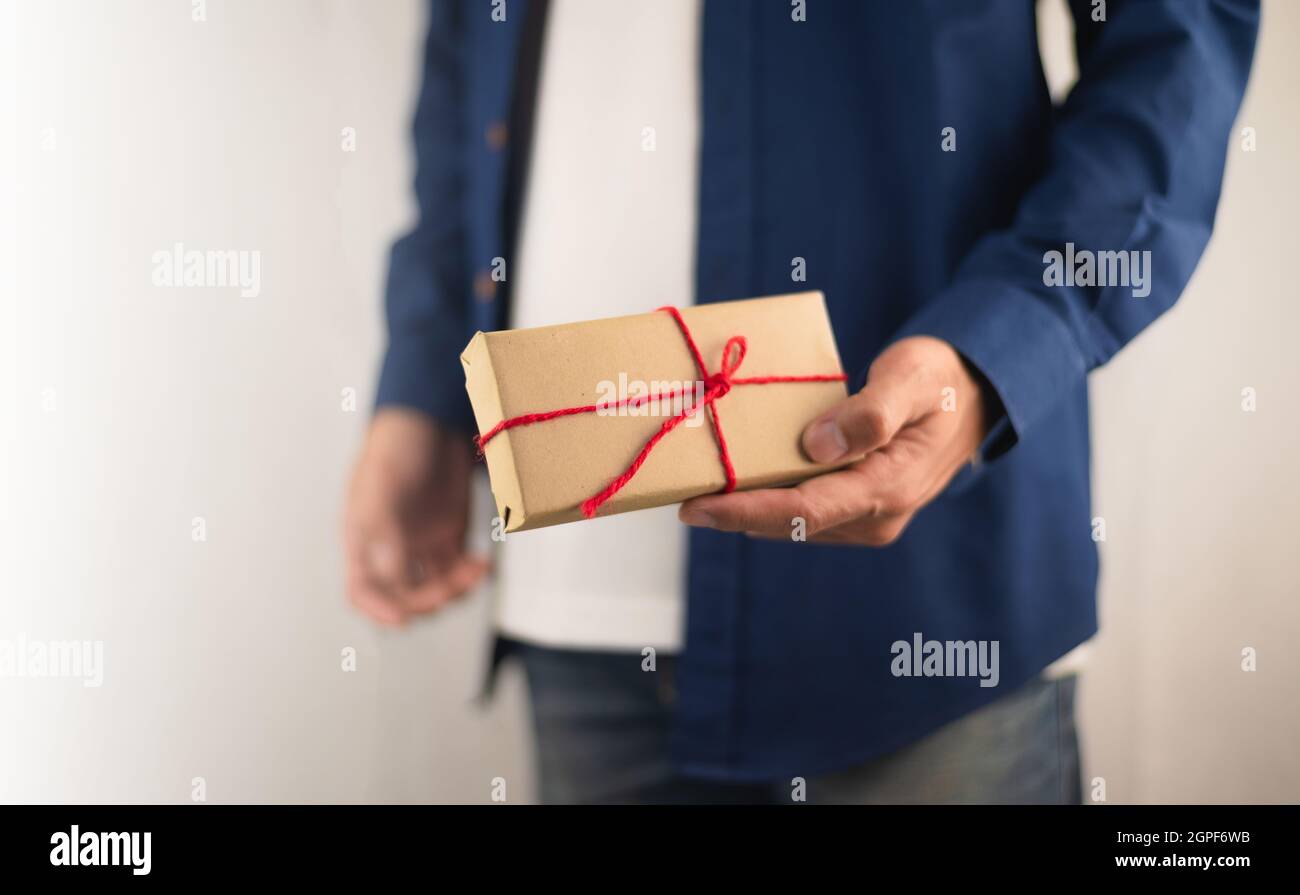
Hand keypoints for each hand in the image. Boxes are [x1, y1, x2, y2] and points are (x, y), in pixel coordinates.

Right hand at [343, 408, 487, 624]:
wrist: (431, 418)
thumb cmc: (396, 446)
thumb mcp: (382, 487)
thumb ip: (385, 532)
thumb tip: (393, 576)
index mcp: (364, 539)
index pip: (362, 589)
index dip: (378, 610)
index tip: (402, 620)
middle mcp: (391, 547)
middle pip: (404, 595)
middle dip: (428, 599)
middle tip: (451, 585)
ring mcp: (421, 542)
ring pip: (435, 586)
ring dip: (455, 589)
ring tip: (476, 570)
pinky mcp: (449, 534)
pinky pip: (459, 568)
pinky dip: (472, 574)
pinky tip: (484, 565)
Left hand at [678, 337, 992, 544]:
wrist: (970, 399)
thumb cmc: (938, 382)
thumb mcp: (911, 380)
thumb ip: (870, 412)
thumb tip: (817, 445)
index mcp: (889, 489)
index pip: (806, 511)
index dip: (747, 512)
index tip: (696, 506)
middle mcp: (874, 517)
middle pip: (790, 522)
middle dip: (732, 511)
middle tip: (675, 492)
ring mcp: (863, 519)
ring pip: (791, 520)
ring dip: (744, 506)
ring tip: (692, 484)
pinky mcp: (852, 509)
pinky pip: (801, 509)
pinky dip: (764, 495)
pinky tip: (732, 477)